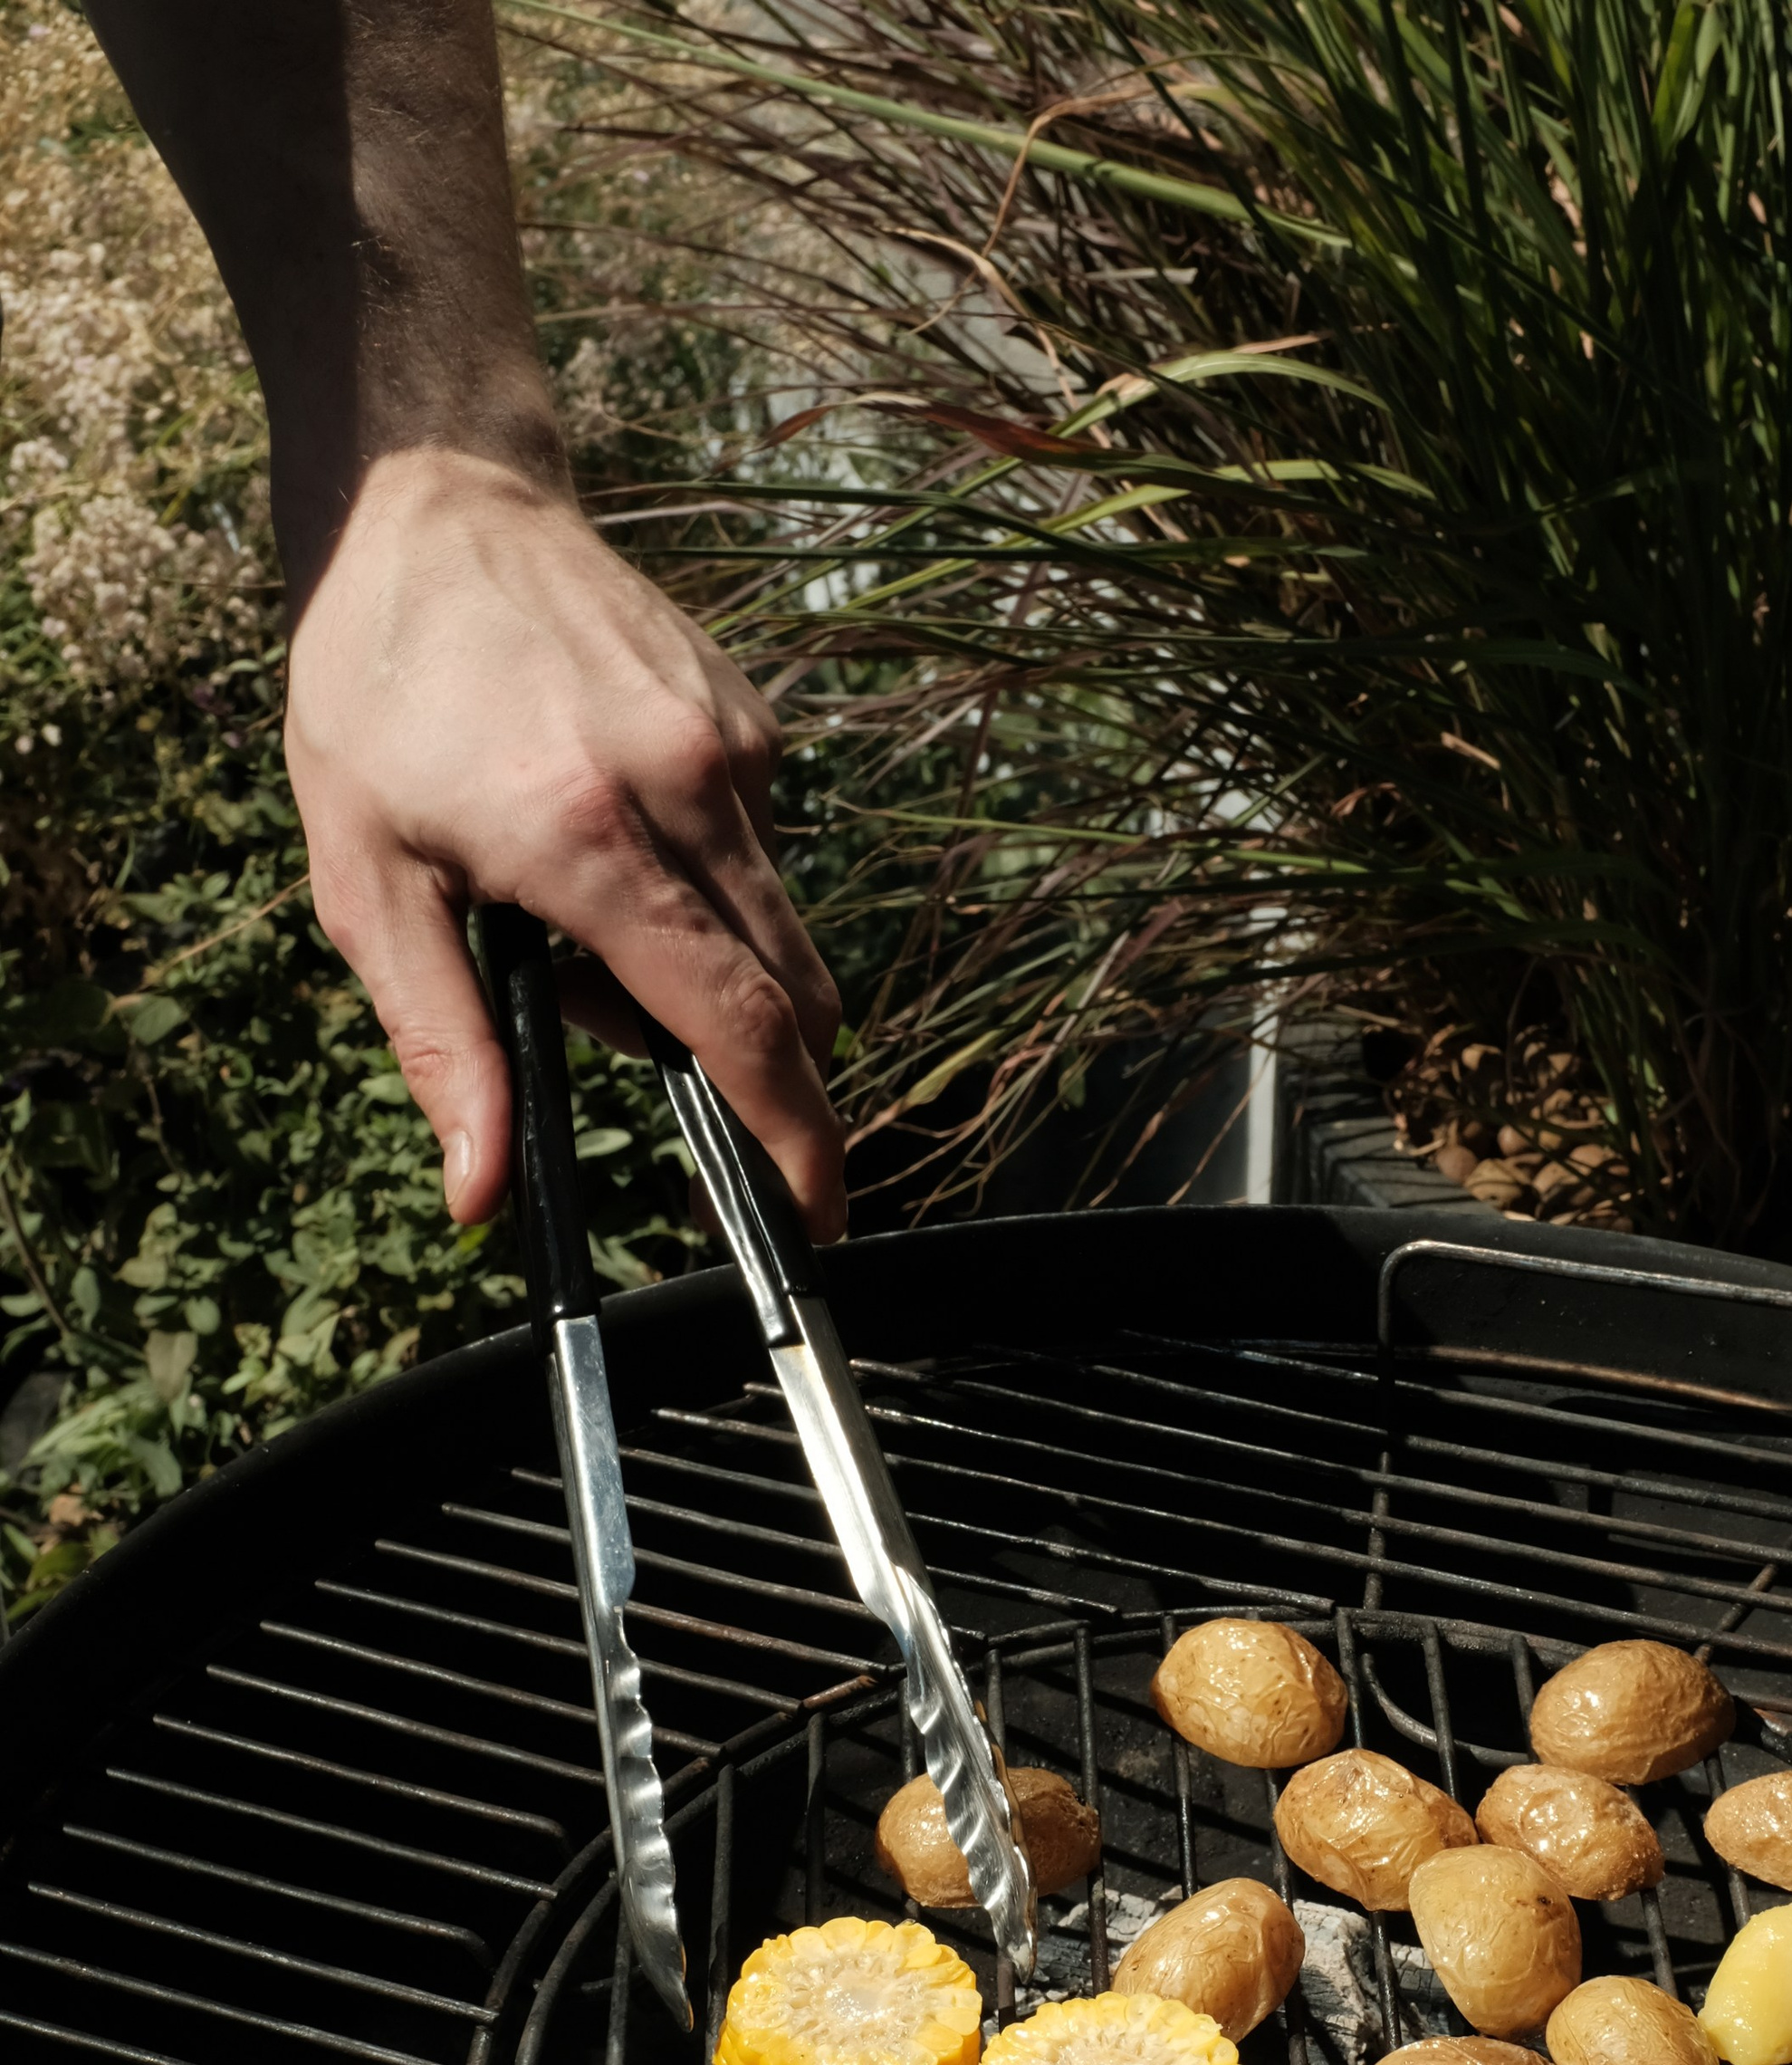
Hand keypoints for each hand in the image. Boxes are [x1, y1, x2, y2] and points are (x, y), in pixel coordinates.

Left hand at [285, 448, 845, 1239]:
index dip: (791, 1140)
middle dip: (746, 1068)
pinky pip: (763, 858)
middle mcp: (690, 789)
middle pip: (794, 1001)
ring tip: (581, 909)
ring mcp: (737, 749)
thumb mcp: (363, 881)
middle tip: (611, 1027)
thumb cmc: (375, 691)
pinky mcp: (756, 722)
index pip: (739, 1027)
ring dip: (713, 973)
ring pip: (783, 935)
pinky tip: (610, 827)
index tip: (814, 1216)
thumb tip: (481, 1190)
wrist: (432, 505)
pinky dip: (707, 889)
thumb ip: (441, 1042)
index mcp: (590, 840)